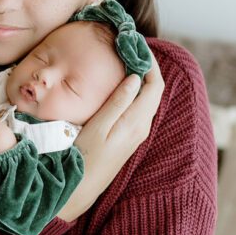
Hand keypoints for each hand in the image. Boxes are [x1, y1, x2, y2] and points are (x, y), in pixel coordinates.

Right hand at [57, 51, 163, 222]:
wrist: (81, 189)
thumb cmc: (85, 158)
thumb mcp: (98, 128)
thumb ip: (118, 103)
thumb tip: (135, 77)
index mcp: (137, 122)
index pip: (154, 85)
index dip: (150, 62)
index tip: (137, 45)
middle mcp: (142, 126)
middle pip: (154, 89)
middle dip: (146, 66)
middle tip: (130, 47)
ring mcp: (137, 133)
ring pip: (147, 98)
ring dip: (141, 77)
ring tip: (125, 59)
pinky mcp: (129, 136)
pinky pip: (140, 106)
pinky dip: (135, 90)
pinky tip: (121, 83)